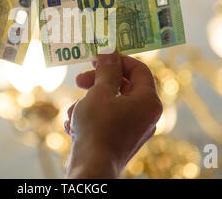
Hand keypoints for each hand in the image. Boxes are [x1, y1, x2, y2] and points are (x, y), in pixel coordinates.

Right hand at [65, 53, 161, 178]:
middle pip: (122, 86)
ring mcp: (133, 130)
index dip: (118, 60)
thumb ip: (107, 70)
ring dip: (87, 103)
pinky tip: (73, 126)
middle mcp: (145, 115)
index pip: (139, 70)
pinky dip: (89, 118)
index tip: (98, 58)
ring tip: (74, 113)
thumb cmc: (98, 128)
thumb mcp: (100, 92)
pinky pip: (105, 120)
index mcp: (148, 101)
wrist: (91, 169)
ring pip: (109, 104)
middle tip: (79, 80)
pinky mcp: (119, 140)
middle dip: (97, 82)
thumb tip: (110, 52)